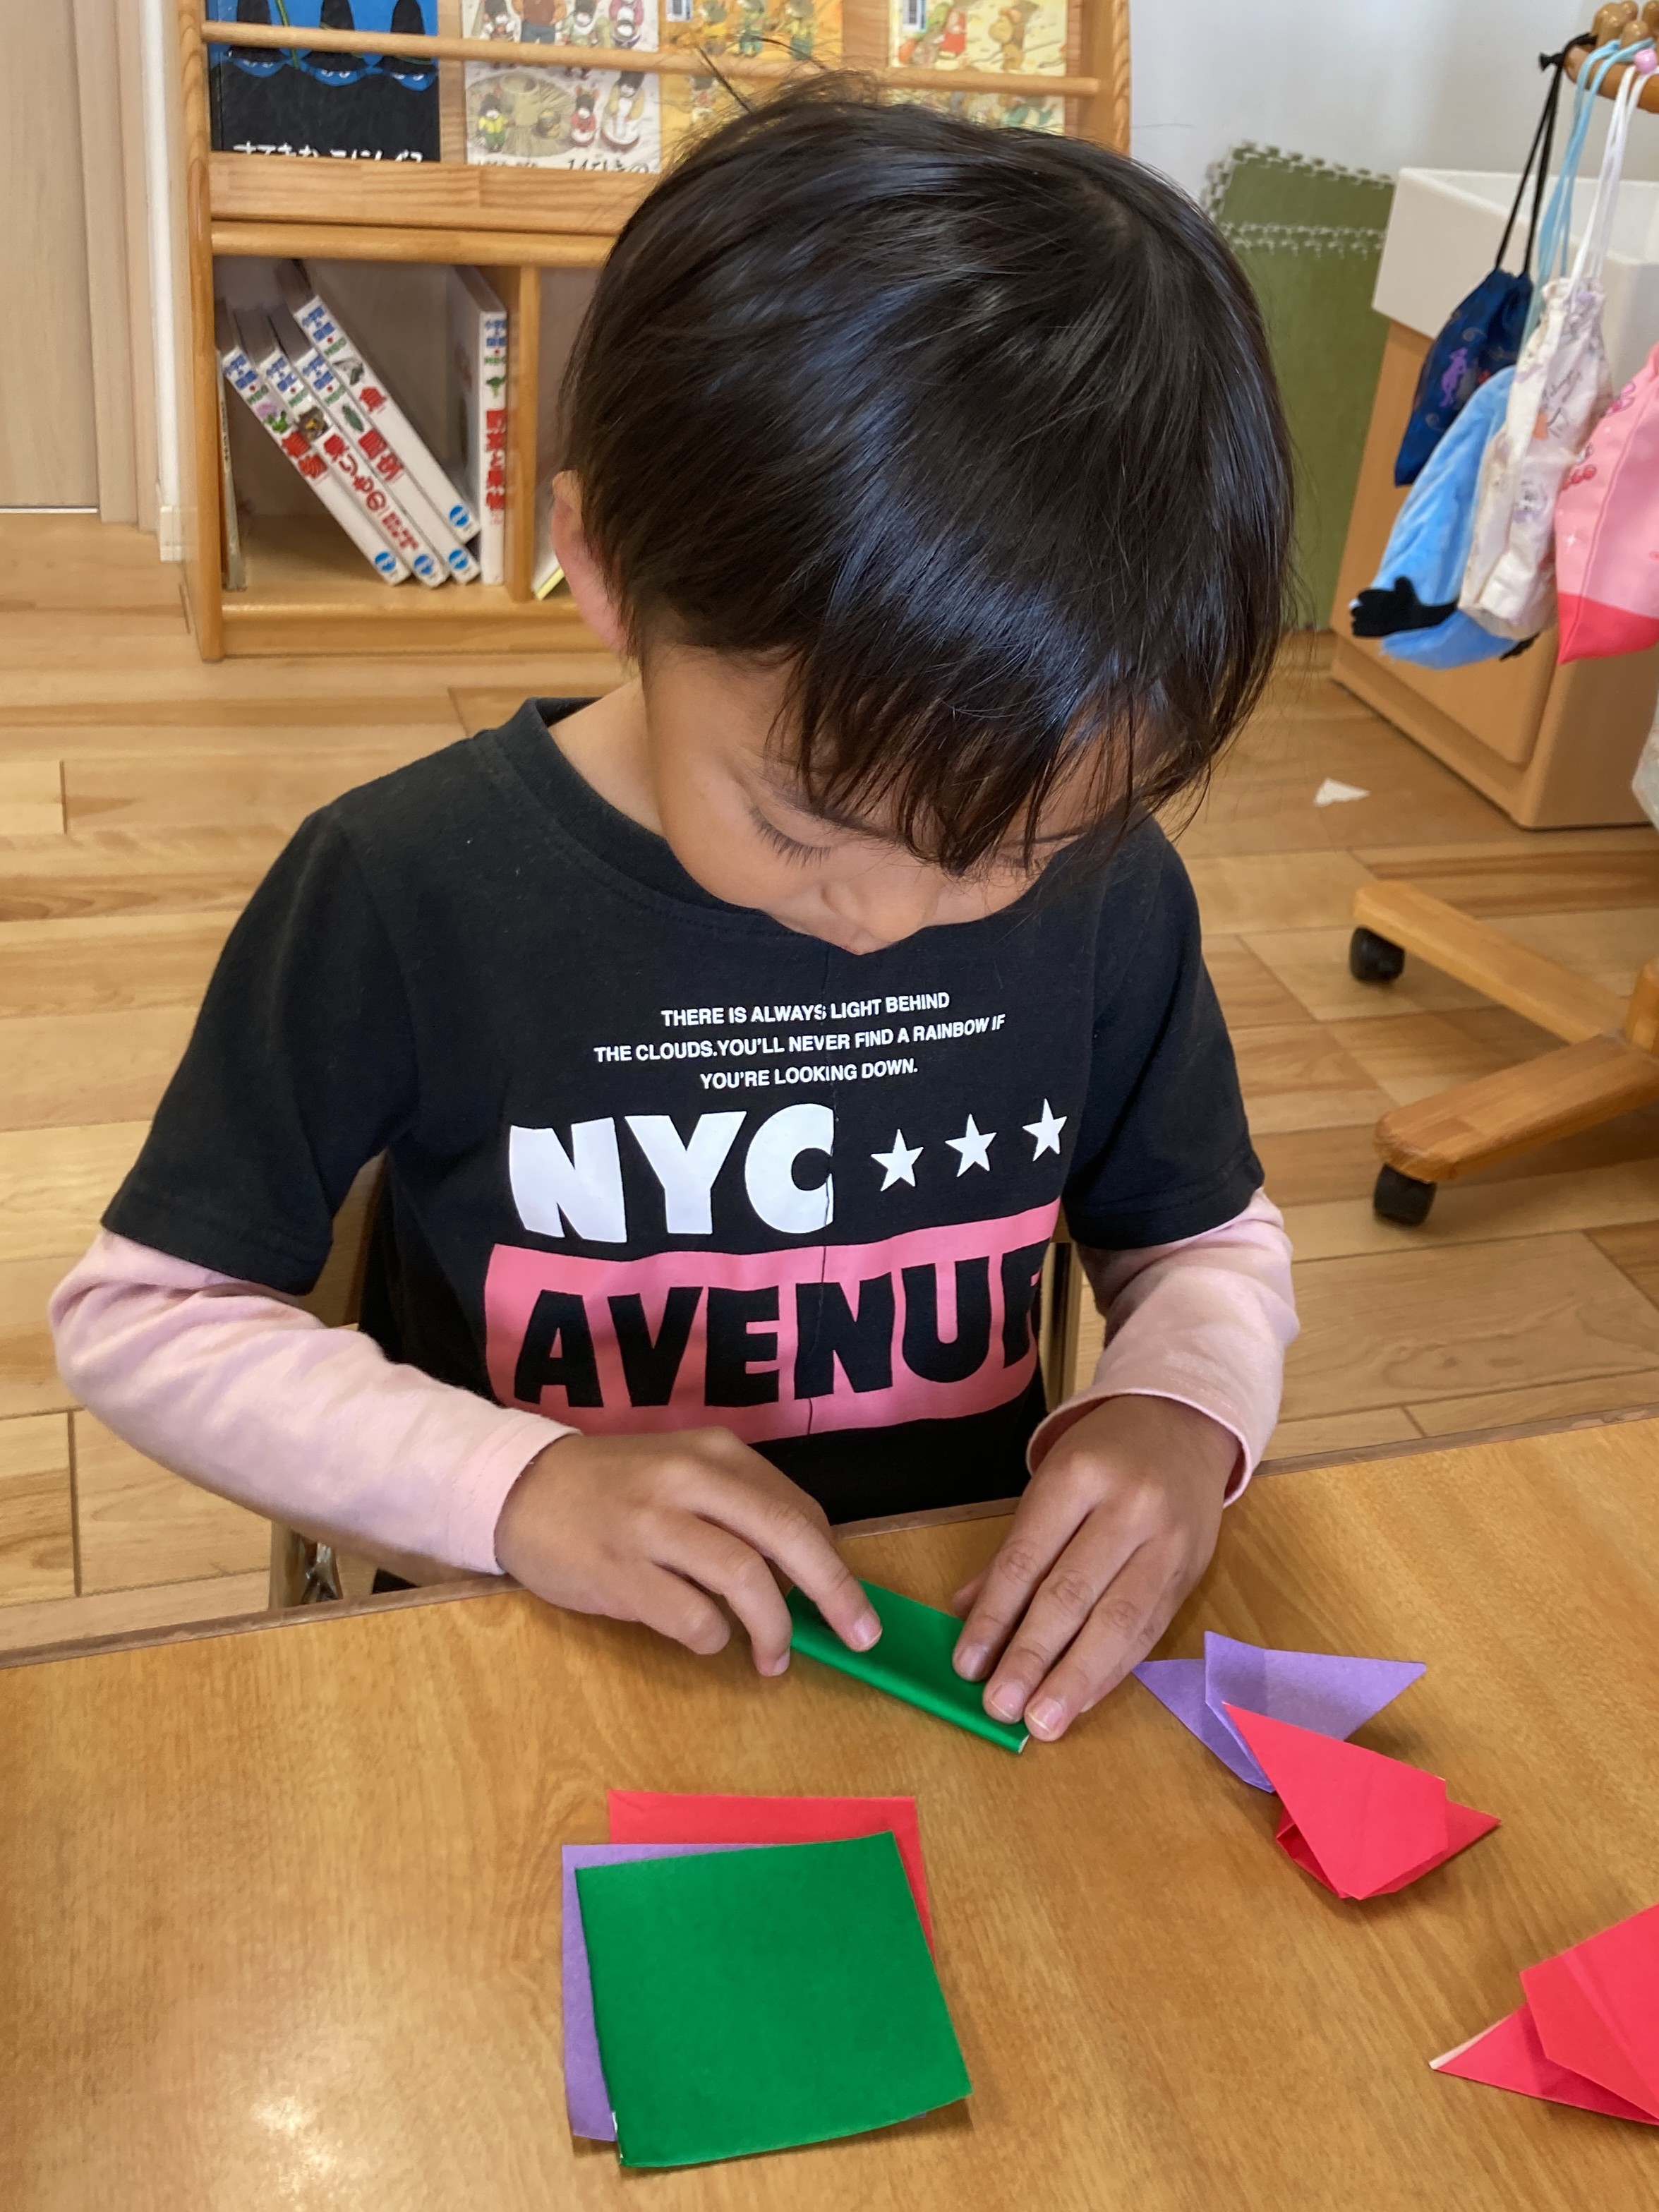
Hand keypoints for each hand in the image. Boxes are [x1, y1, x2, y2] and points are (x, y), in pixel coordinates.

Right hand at [493, 1426, 879, 1675]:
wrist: (521, 1487)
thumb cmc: (615, 1487)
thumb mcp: (683, 1473)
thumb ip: (739, 1509)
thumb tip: (808, 1572)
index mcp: (715, 1453)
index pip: (798, 1508)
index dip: (832, 1561)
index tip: (844, 1600)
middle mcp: (689, 1480)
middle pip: (787, 1533)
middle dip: (836, 1591)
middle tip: (861, 1636)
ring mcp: (652, 1524)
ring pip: (745, 1577)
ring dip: (774, 1628)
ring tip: (774, 1659)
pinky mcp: (619, 1571)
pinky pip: (690, 1616)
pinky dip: (713, 1638)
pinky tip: (708, 1640)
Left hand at [951, 1395, 1236, 1741]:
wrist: (1184, 1425)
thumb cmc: (1103, 1456)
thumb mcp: (1051, 1482)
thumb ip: (1013, 1550)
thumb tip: (965, 1613)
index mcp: (1078, 1476)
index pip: (1028, 1557)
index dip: (995, 1616)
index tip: (967, 1664)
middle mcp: (1128, 1508)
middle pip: (1073, 1593)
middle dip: (1033, 1657)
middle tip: (1000, 1706)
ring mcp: (1166, 1543)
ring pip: (1118, 1621)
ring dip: (1076, 1679)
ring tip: (1042, 1721)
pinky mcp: (1190, 1573)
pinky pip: (1148, 1632)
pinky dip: (1112, 1672)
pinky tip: (1082, 1699)